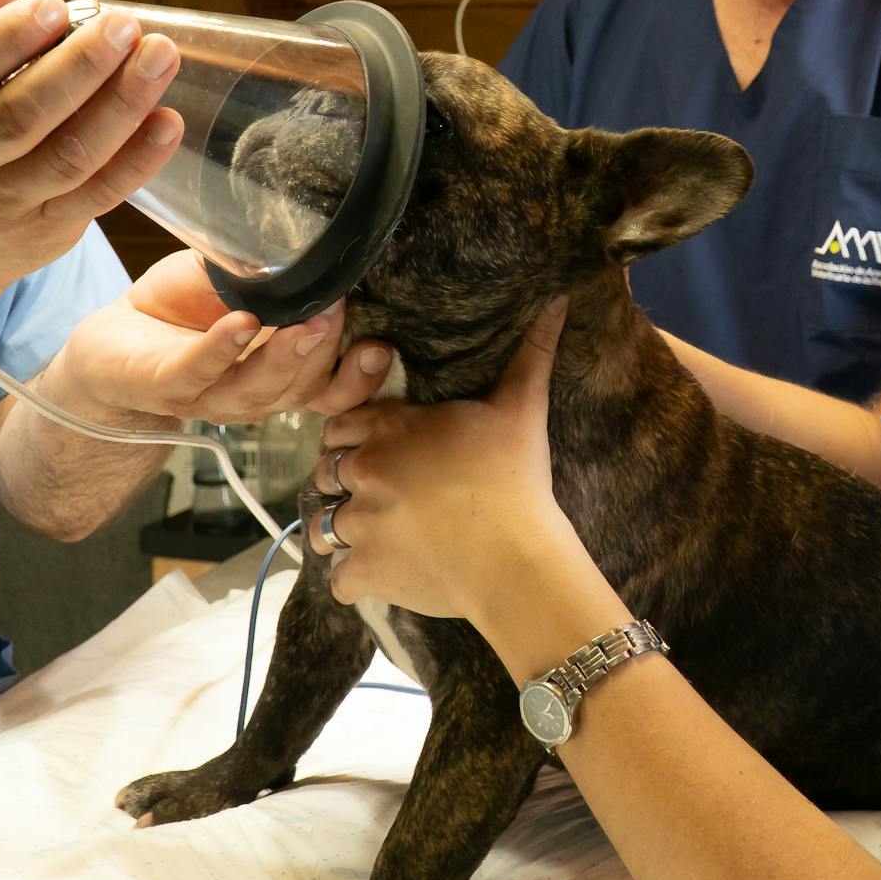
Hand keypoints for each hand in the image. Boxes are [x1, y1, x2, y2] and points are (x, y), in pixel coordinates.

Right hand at [0, 0, 181, 324]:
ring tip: (159, 57)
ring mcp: (6, 202)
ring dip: (121, 104)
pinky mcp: (50, 229)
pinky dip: (139, 159)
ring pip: (69, 155)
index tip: (53, 5)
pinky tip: (168, 121)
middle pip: (21, 114)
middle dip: (79, 66)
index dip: (4, 38)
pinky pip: (100, 194)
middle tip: (123, 26)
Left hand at [45, 251, 395, 427]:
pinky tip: (238, 323)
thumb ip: (275, 271)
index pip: (333, 390)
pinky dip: (221, 350)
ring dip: (282, 358)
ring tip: (301, 323)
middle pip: (301, 388)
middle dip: (323, 352)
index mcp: (280, 373)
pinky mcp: (163, 385)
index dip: (361, 378)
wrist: (113, 338)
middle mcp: (253, 393)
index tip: (380, 347)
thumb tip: (313, 229)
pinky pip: (197, 372)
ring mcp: (209, 394)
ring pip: (256, 390)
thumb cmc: (183, 309)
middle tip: (336, 313)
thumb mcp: (238, 282)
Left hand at [308, 299, 585, 624]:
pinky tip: (383, 573)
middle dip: (345, 484)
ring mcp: (359, 526)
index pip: (338, 425)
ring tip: (376, 535)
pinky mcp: (365, 572)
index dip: (355, 439)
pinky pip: (339, 580)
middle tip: (381, 494)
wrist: (518, 559)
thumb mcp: (522, 409)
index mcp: (389, 429)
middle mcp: (363, 473)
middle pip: (325, 474)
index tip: (379, 452)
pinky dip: (356, 580)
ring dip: (344, 531)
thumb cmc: (517, 479)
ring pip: (323, 527)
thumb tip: (557, 300)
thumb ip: (530, 353)